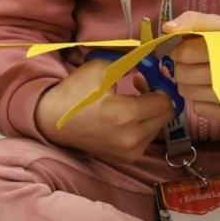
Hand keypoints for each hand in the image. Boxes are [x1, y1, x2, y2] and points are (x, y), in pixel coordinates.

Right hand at [35, 58, 173, 164]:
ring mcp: (129, 152)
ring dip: (152, 112)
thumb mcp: (102, 68)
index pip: (166, 102)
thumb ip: (133, 64)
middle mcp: (130, 138)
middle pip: (166, 116)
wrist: (53, 121)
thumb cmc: (75, 92)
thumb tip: (156, 63)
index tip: (149, 77)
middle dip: (159, 98)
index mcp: (124, 115)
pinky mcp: (127, 158)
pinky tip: (127, 115)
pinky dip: (143, 124)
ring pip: (159, 127)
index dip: (160, 86)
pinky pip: (148, 138)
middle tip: (142, 85)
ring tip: (133, 100)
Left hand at [161, 12, 219, 120]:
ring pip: (188, 93)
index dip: (178, 50)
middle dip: (181, 67)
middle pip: (183, 74)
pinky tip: (208, 91)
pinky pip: (200, 110)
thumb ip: (194, 21)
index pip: (186, 53)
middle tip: (193, 62)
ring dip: (188, 84)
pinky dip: (198, 101)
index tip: (185, 48)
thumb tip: (167, 28)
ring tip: (201, 75)